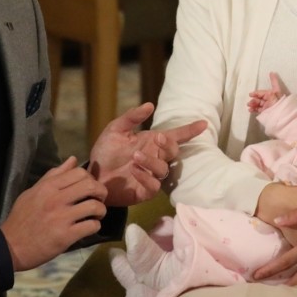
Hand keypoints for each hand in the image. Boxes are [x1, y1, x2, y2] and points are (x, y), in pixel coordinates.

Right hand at [0, 156, 107, 271]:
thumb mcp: (33, 192)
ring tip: (96, 215)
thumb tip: (73, 159)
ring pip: (95, 206)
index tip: (89, 188)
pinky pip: (91, 226)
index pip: (79, 173)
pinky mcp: (65, 236)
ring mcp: (61, 218)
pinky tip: (89, 227)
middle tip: (99, 200)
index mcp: (48, 187)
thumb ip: (53, 175)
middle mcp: (56, 199)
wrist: (10, 247)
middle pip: (91, 186)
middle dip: (101, 192)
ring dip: (100, 211)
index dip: (90, 179)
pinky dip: (95, 226)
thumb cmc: (21, 218)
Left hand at [88, 103, 206, 206]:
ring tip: (135, 156)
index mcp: (151, 142)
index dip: (190, 131)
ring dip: (152, 161)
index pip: (175, 136)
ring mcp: (151, 175)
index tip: (203, 123)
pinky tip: (134, 171)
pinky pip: (154, 185)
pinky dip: (146, 177)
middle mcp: (155, 158)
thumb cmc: (106, 152)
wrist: (93, 176)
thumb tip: (150, 105)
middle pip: (173, 151)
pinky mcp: (145, 191)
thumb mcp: (115, 130)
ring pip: (164, 168)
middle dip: (168, 144)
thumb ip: (131, 117)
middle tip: (157, 138)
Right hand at [247, 72, 284, 112]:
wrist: (280, 115)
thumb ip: (274, 81)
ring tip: (249, 106)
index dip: (257, 92)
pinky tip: (250, 110)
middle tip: (250, 102)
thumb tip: (272, 72)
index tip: (251, 94)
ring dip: (252, 104)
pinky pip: (258, 110)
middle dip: (254, 99)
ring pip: (257, 104)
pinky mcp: (265, 112)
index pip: (263, 91)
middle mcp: (269, 100)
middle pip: (259, 98)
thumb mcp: (276, 91)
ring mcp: (267, 106)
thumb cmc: (279, 102)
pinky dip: (253, 109)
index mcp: (272, 94)